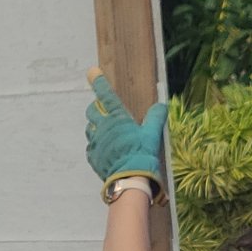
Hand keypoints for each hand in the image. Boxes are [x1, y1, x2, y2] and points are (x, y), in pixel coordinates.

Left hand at [84, 71, 167, 190]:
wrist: (130, 178)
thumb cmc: (142, 154)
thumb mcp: (152, 134)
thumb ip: (156, 118)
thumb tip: (161, 105)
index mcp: (117, 118)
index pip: (106, 95)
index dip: (99, 82)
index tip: (92, 71)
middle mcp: (103, 127)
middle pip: (92, 110)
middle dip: (96, 107)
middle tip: (104, 111)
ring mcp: (96, 142)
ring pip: (90, 128)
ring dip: (96, 127)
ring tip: (108, 133)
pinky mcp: (93, 155)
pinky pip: (91, 146)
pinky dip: (97, 145)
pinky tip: (106, 150)